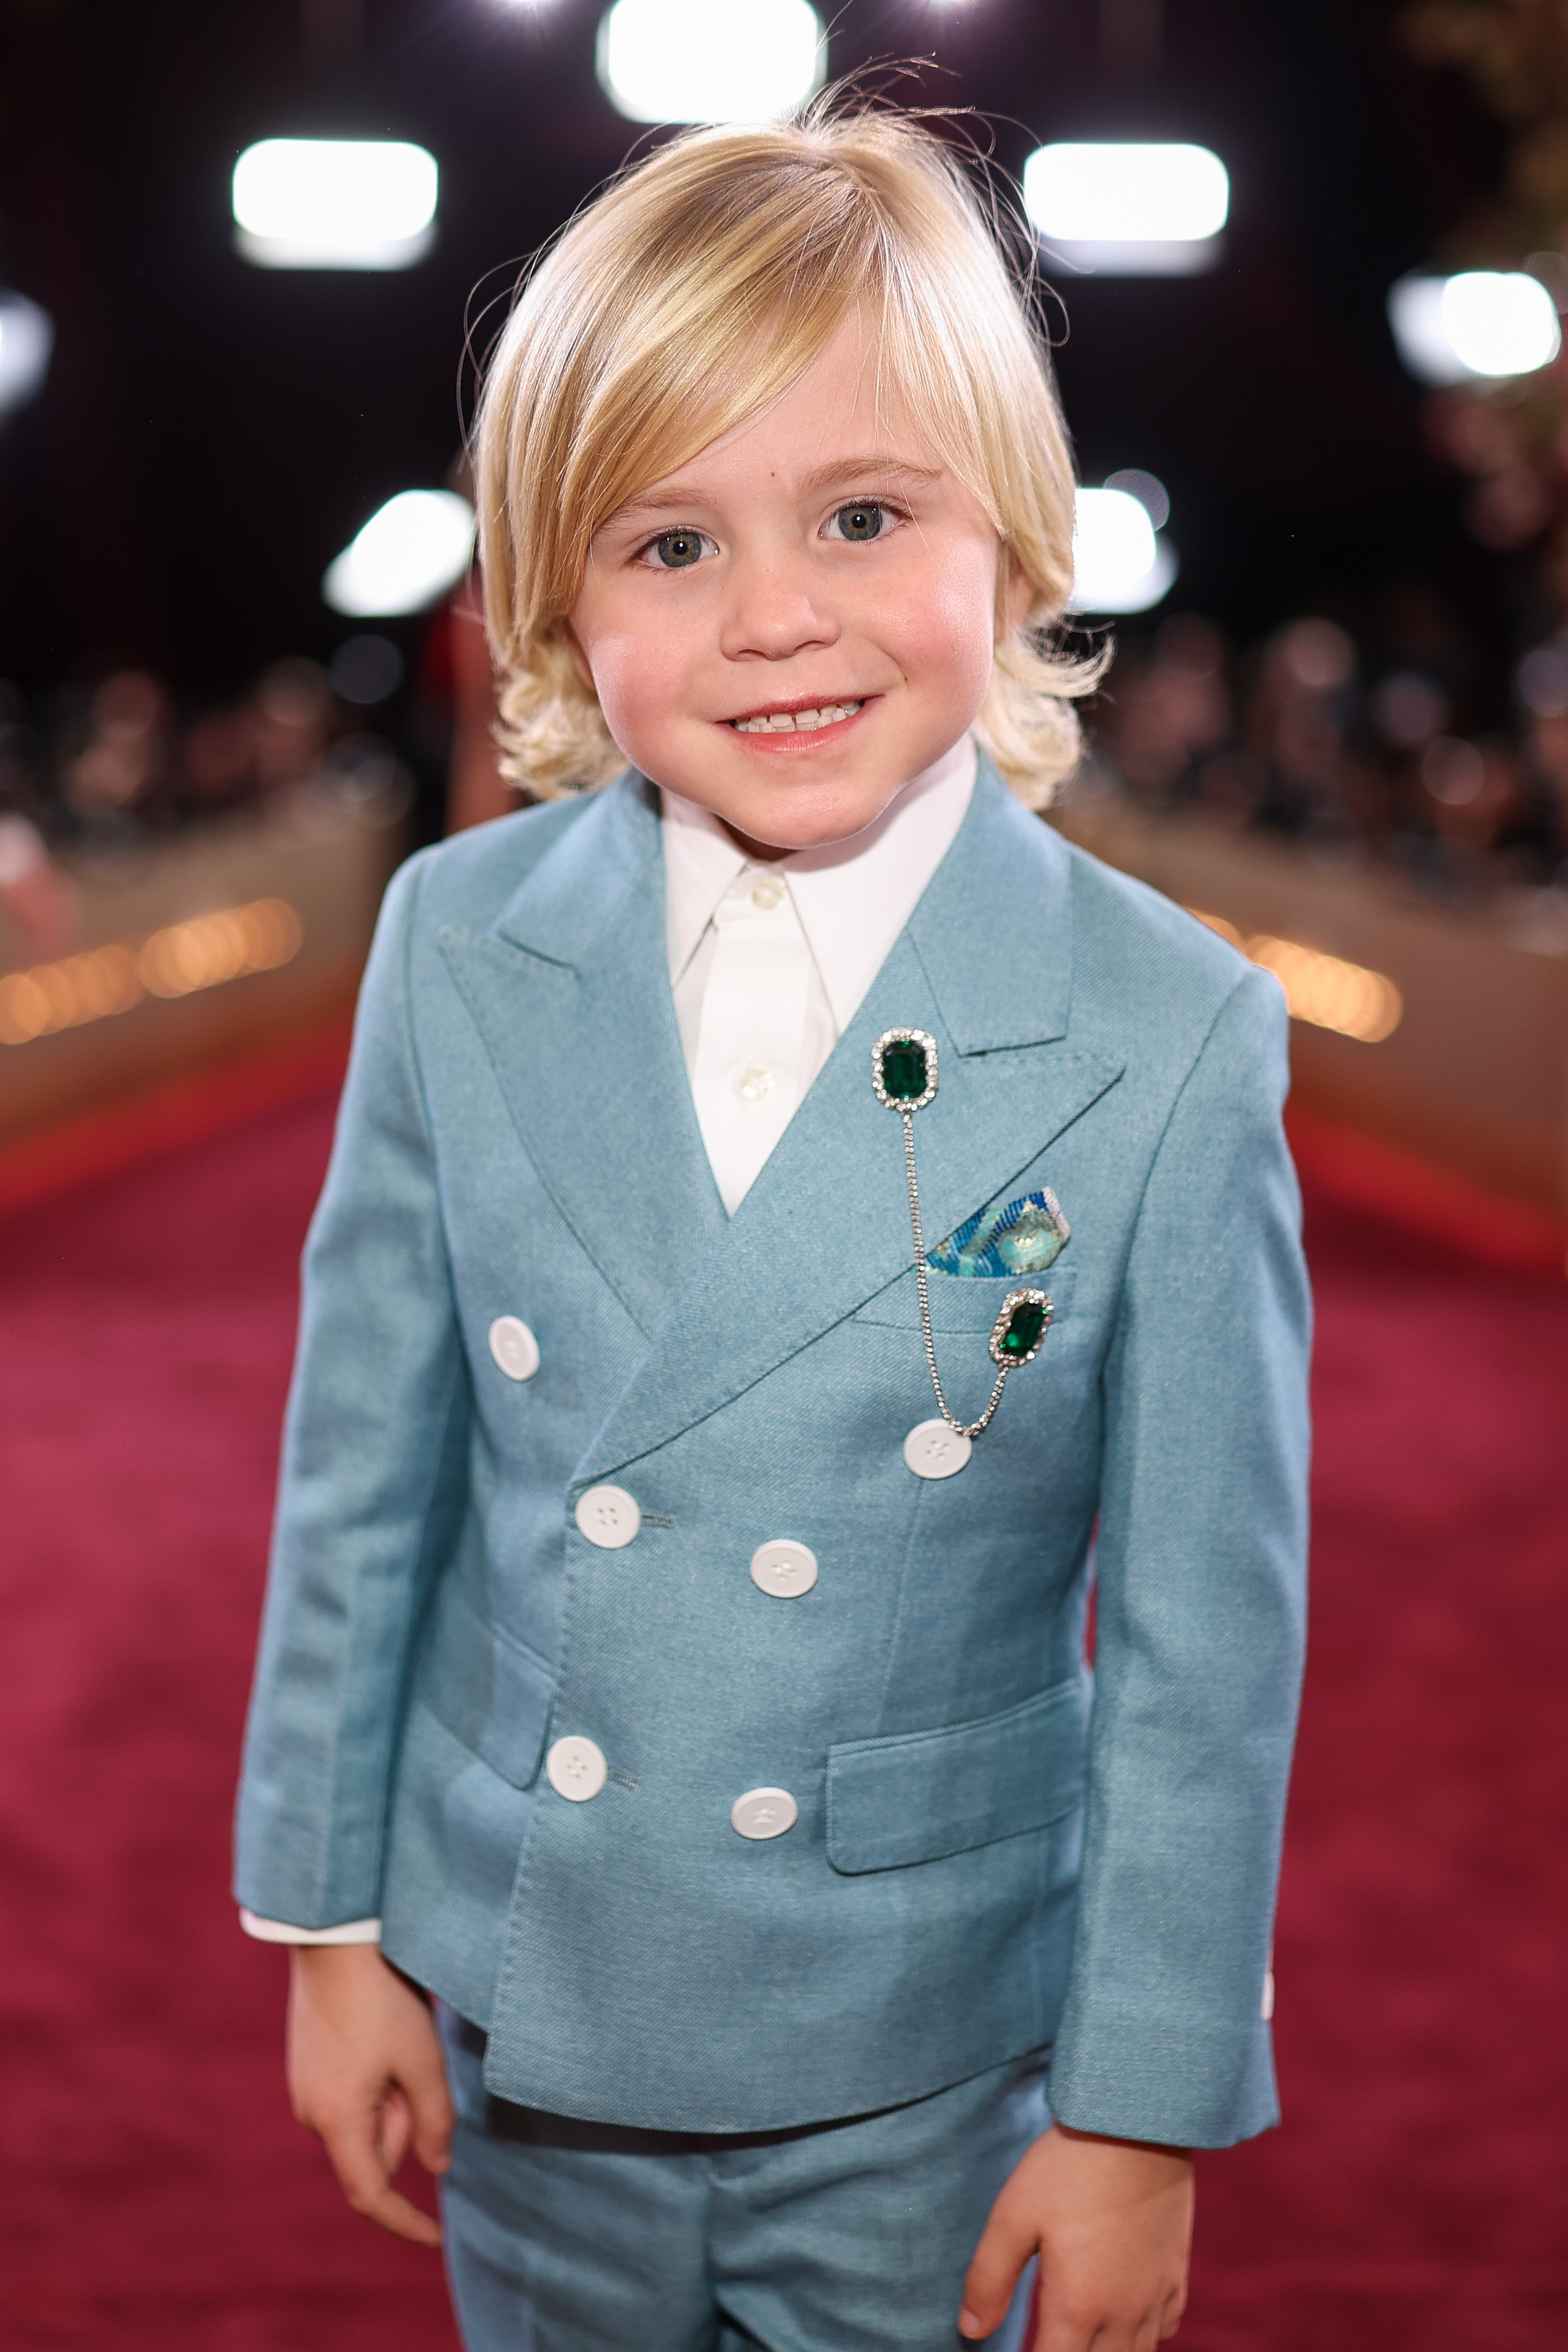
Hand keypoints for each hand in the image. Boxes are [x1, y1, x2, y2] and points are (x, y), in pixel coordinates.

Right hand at [286, 1944, 454, 2246]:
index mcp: (337, 2121)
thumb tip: (438, 2169)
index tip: (436, 2237)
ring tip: (401, 2041)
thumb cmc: (383, 1999)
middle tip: (420, 2066)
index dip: (404, 2222)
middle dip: (406, 2124)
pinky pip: (350, 2097)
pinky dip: (377, 2082)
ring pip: (364, 2121)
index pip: (371, 2195)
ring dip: (393, 2099)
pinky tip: (384, 2035)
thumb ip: (435, 2122)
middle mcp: (312, 2114)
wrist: (337, 1941)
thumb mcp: (423, 2061)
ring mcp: (306, 2089)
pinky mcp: (308, 2066)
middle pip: (374, 2150)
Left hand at [959, 2123, 1192, 2349]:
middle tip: (1048, 2339)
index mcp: (1078, 2308)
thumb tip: (970, 2330)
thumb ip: (989, 2279)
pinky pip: (1165, 2331)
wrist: (1136, 2125)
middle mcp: (1122, 2315)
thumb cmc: (1068, 2167)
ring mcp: (1155, 2298)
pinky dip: (1142, 2338)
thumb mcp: (1013, 2216)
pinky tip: (1123, 2320)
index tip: (1019, 2350)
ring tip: (1079, 2338)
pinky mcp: (1176, 2276)